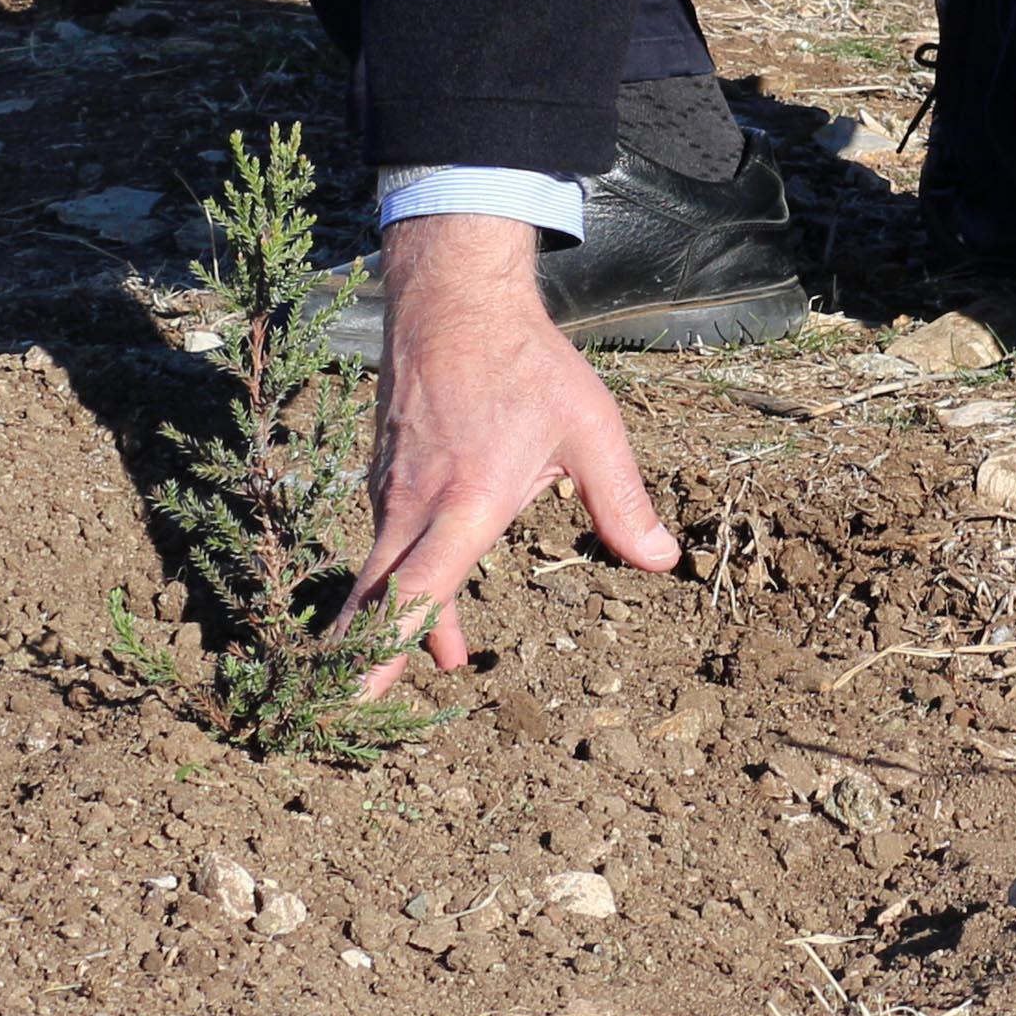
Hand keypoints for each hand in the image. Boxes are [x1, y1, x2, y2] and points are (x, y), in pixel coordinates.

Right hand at [341, 215, 678, 693]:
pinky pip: (384, 544)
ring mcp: (390, 491)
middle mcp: (414, 506)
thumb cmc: (525, 363)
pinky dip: (397, 582)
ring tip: (434, 662)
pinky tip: (431, 601)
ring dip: (394, 625)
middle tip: (354, 716)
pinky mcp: (383, 478)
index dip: (388, 651)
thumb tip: (660, 561)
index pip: (417, 592)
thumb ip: (623, 502)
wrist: (453, 298)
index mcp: (465, 503)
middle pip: (377, 600)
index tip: (359, 700)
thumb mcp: (592, 428)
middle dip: (365, 662)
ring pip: (380, 574)